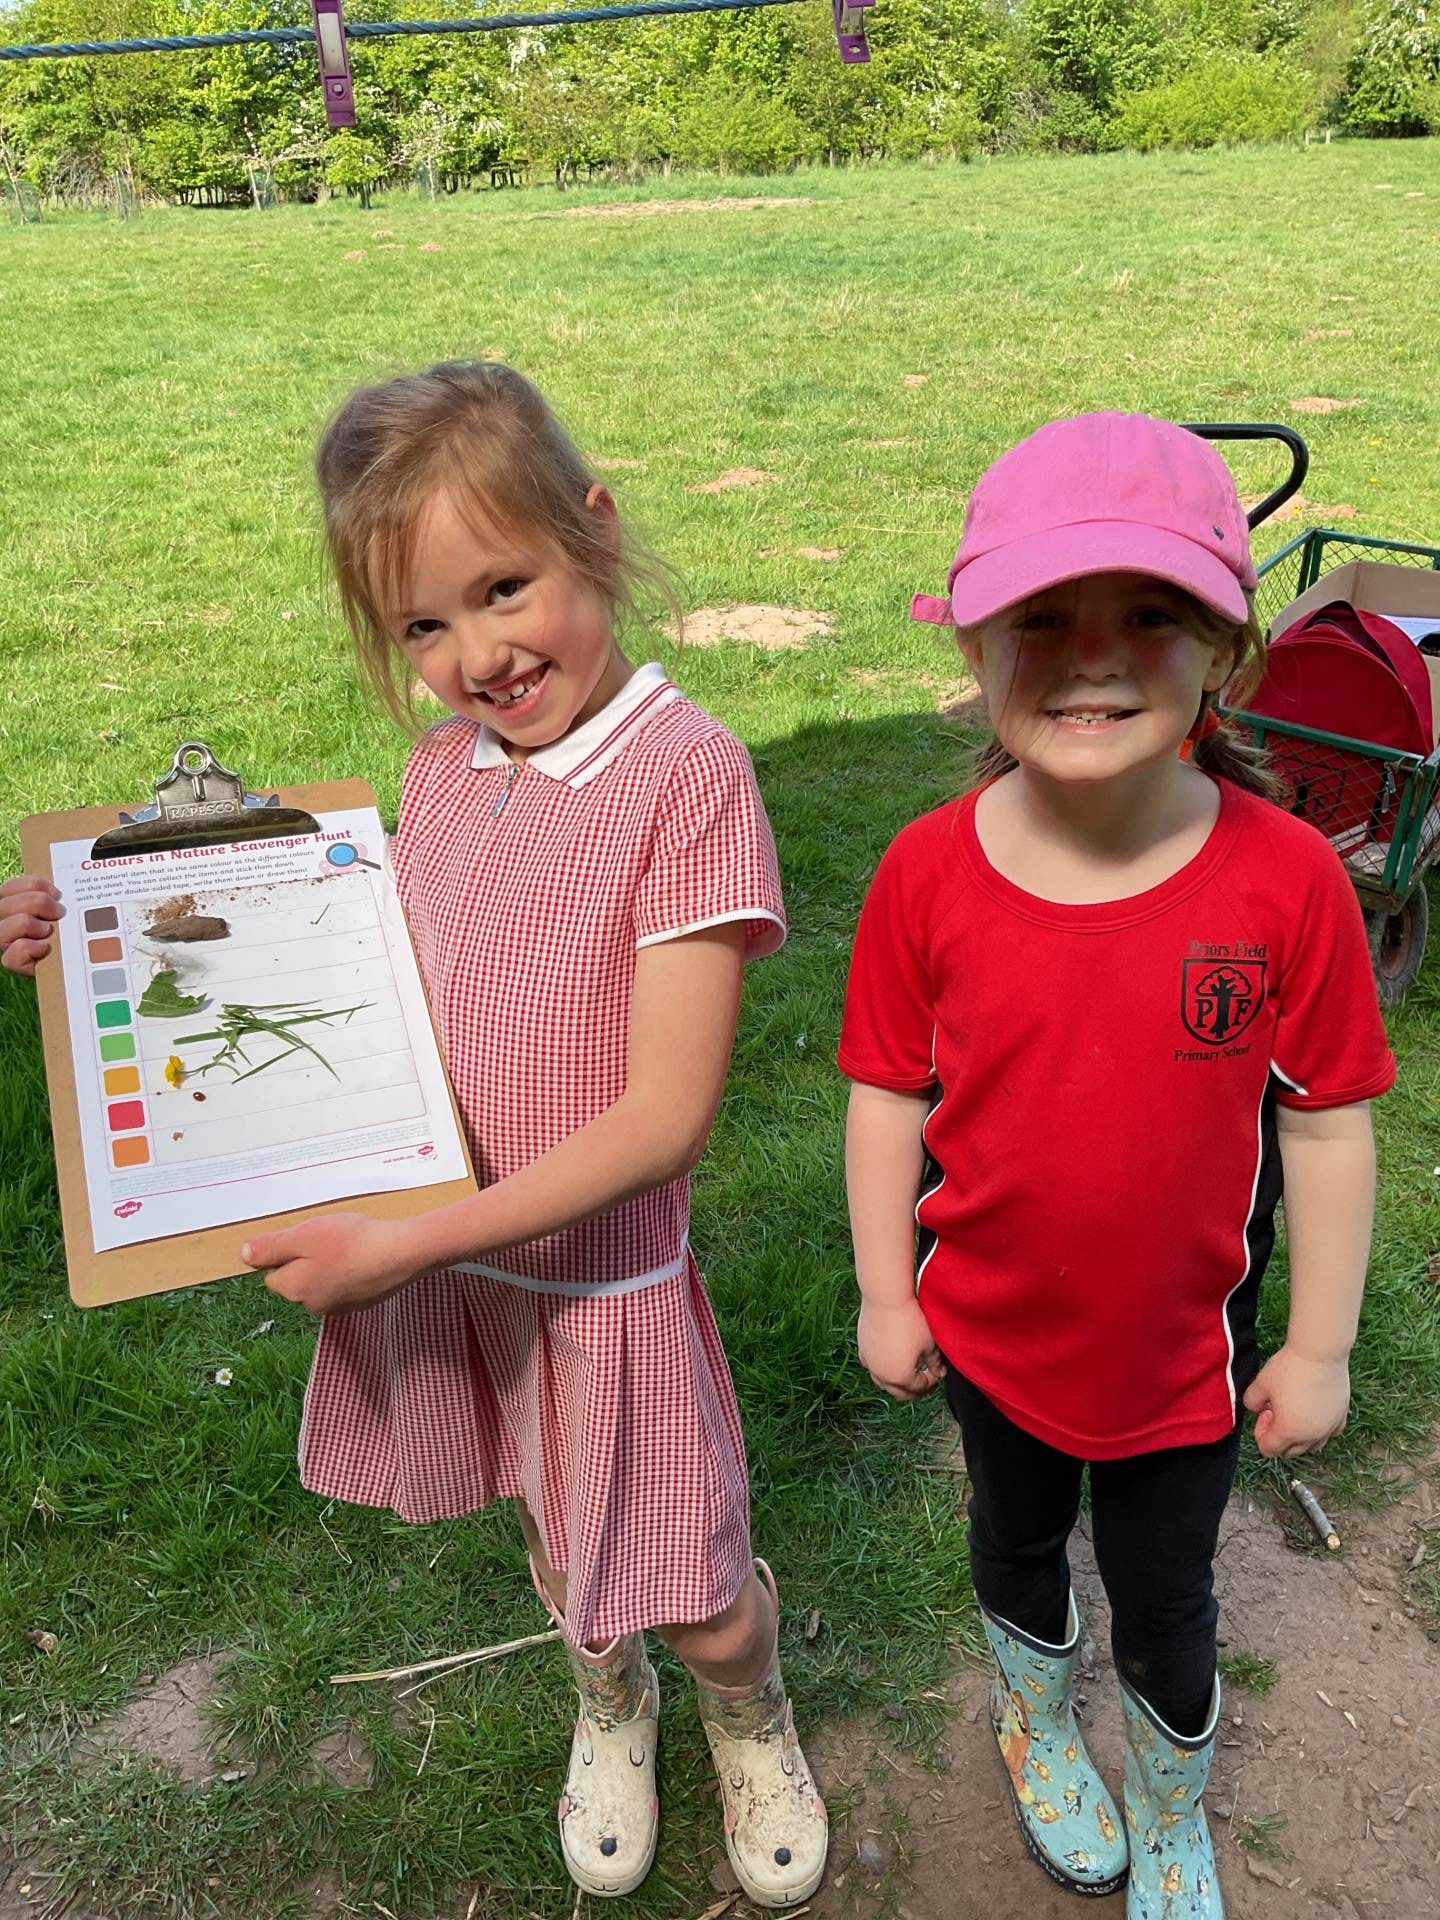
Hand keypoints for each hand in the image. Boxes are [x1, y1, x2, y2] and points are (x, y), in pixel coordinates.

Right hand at [1, 876, 63, 975]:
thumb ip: (56, 898)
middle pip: (6, 904)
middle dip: (38, 903)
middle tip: (60, 912)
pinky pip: (11, 956)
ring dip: (30, 926)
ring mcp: (7, 942)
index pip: (10, 888)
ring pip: (3, 928)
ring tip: (49, 930)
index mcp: (14, 904)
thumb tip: (66, 887)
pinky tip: (44, 947)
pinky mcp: (14, 962)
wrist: (79, 960)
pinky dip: (28, 949)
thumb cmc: (70, 933)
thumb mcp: (65, 911)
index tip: (57, 894)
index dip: (34, 885)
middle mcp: (6, 921)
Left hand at [242, 1213, 419, 1316]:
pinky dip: (349, 1272)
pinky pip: (344, 1285)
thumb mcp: (304, 1236)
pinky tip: (363, 1255)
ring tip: (348, 1244)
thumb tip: (244, 1255)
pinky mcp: (361, 1302)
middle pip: (297, 1279)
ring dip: (329, 1265)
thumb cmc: (351, 1242)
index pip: (273, 1274)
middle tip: (327, 1236)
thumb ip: (271, 1247)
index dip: (284, 1252)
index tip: (303, 1236)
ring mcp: (339, 1306)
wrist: (402, 1253)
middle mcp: (312, 1304)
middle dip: (307, 1259)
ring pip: (321, 1282)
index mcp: (294, 1288)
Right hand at [858, 1297, 943, 1401]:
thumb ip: (935, 1362)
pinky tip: (891, 1358)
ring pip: (883, 1383)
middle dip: (914, 1389)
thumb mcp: (929, 1343)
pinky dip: (883, 1368)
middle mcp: (882, 1375)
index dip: (931, 1382)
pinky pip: (873, 1367)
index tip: (937, 1372)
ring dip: (897, 1381)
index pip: (919, 1389)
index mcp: (901, 1377)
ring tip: (908, 1370)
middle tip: (925, 1378)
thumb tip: (939, 1371)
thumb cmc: (910, 1319)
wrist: (886, 1297)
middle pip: (900, 1393)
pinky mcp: (862, 1349)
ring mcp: (869, 1362)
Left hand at [1243, 1346, 1349, 1457]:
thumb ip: (1251, 1402)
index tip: (1264, 1412)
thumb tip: (1256, 1409)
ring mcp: (1329, 1428)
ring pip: (1311, 1445)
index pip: (1269, 1449)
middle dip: (1279, 1435)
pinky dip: (1319, 1429)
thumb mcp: (1260, 1384)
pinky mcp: (1342, 1417)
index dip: (1261, 1433)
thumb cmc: (1289, 1368)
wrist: (1320, 1353)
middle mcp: (1311, 1436)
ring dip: (1299, 1435)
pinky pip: (1329, 1433)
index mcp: (1288, 1432)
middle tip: (1276, 1409)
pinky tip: (1312, 1410)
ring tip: (1294, 1409)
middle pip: (1290, 1451)